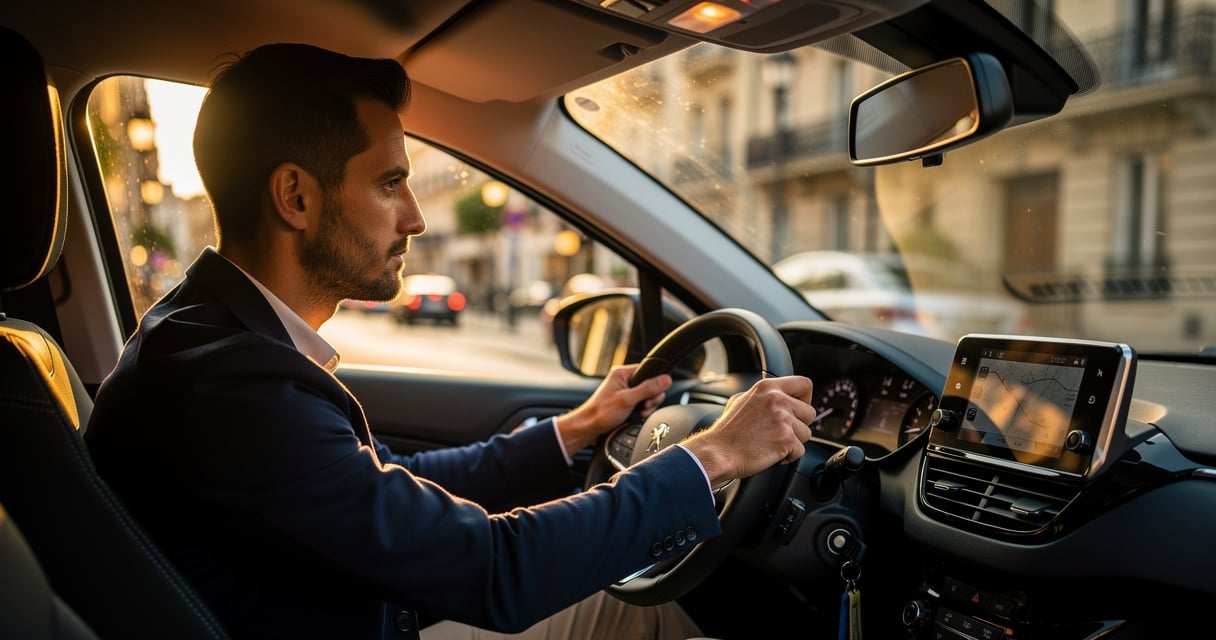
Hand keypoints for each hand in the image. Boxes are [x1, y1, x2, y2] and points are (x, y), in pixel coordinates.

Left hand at [555, 364, 672, 452]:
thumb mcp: (627, 400)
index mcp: (623, 373)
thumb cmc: (601, 412)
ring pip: (647, 396)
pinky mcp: (626, 401)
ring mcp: (625, 391)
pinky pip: (641, 403)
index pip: (649, 371)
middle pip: (651, 385)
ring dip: (647, 406)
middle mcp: (624, 380)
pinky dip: (642, 410)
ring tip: (639, 413)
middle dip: (651, 399)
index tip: (650, 397)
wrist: (589, 427)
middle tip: (643, 407)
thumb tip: (666, 379)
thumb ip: (647, 389)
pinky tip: (637, 415)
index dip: (654, 385)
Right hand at [681, 375, 815, 485]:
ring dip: (793, 442)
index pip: (804, 384)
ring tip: (772, 443)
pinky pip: (800, 451)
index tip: (798, 409)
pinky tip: (771, 453)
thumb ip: (763, 396)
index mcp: (767, 387)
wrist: (719, 452)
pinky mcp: (786, 438)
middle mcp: (777, 400)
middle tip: (780, 432)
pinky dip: (788, 456)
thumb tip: (779, 397)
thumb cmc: (727, 432)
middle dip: (798, 426)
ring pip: (806, 433)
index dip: (805, 399)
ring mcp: (783, 419)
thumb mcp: (741, 400)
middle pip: (809, 413)